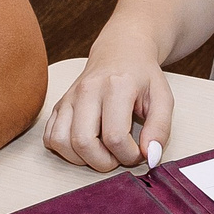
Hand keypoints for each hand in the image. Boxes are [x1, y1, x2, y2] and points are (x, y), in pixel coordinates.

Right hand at [43, 38, 174, 171]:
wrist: (121, 51)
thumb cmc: (142, 76)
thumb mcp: (163, 98)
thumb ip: (160, 128)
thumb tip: (150, 156)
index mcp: (116, 86)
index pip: (115, 137)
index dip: (129, 155)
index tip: (138, 153)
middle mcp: (87, 90)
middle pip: (83, 142)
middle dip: (103, 162)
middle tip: (119, 157)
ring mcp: (69, 97)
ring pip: (61, 142)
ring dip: (82, 158)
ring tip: (102, 151)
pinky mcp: (59, 105)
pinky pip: (50, 137)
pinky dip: (65, 150)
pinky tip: (86, 144)